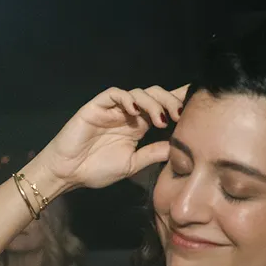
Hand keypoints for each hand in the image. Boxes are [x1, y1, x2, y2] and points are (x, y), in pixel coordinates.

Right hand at [34, 85, 187, 190]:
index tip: (197, 105)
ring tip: (159, 120)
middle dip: (170, 100)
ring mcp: (113, 109)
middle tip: (179, 115)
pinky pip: (115, 94)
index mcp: (138, 126)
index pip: (161, 107)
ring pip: (138, 92)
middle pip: (155, 94)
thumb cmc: (96, 170)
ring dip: (153, 102)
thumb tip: (179, 148)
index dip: (178, 102)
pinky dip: (127, 98)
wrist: (68, 173)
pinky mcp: (97, 106)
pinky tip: (135, 111)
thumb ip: (153, 154)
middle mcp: (128, 114)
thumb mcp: (132, 164)